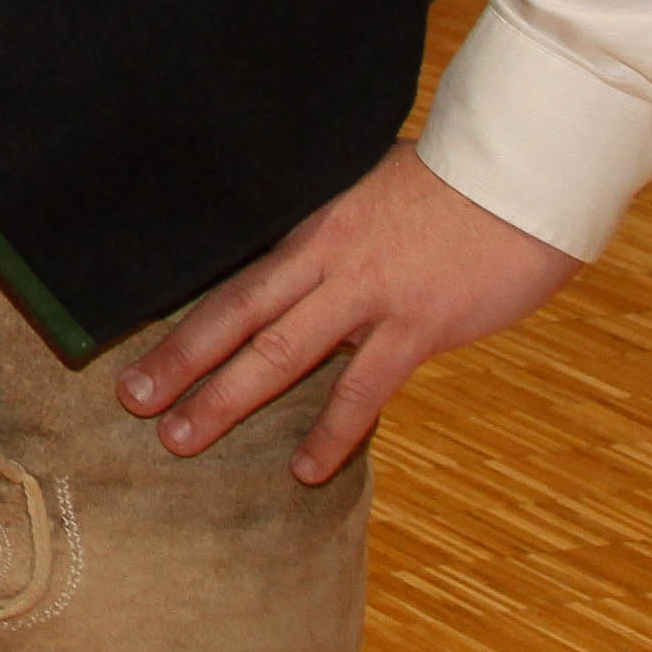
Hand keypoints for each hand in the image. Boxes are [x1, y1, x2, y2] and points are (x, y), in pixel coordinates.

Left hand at [117, 144, 580, 486]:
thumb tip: (297, 250)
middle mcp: (328, 259)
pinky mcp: (417, 326)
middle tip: (129, 402)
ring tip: (181, 441)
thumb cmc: (453, 181)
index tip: (137, 345)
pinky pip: (363, 388)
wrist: (522, 182)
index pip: (233, 277)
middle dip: (179, 361)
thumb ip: (332, 225)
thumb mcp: (372, 186)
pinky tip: (304, 469)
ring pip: (281, 354)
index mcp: (313, 223)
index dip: (183, 316)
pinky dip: (331, 432)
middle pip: (236, 315)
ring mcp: (370, 295)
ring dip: (227, 399)